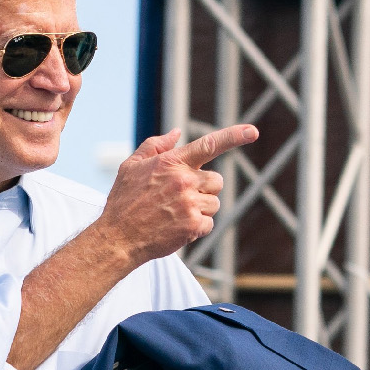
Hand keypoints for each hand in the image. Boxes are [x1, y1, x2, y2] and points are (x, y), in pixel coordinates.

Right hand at [90, 124, 258, 266]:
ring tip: (175, 214)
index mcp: (171, 162)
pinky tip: (177, 227)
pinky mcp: (193, 225)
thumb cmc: (123, 201)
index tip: (252, 131)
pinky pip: (209, 224)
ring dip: (200, 209)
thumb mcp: (131, 166)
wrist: (117, 238)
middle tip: (182, 198)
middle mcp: (183, 180)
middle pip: (216, 181)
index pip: (209, 144)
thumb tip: (177, 132)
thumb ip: (155, 146)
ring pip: (214, 203)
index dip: (233, 136)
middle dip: (205, 189)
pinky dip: (197, 227)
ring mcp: (189, 204)